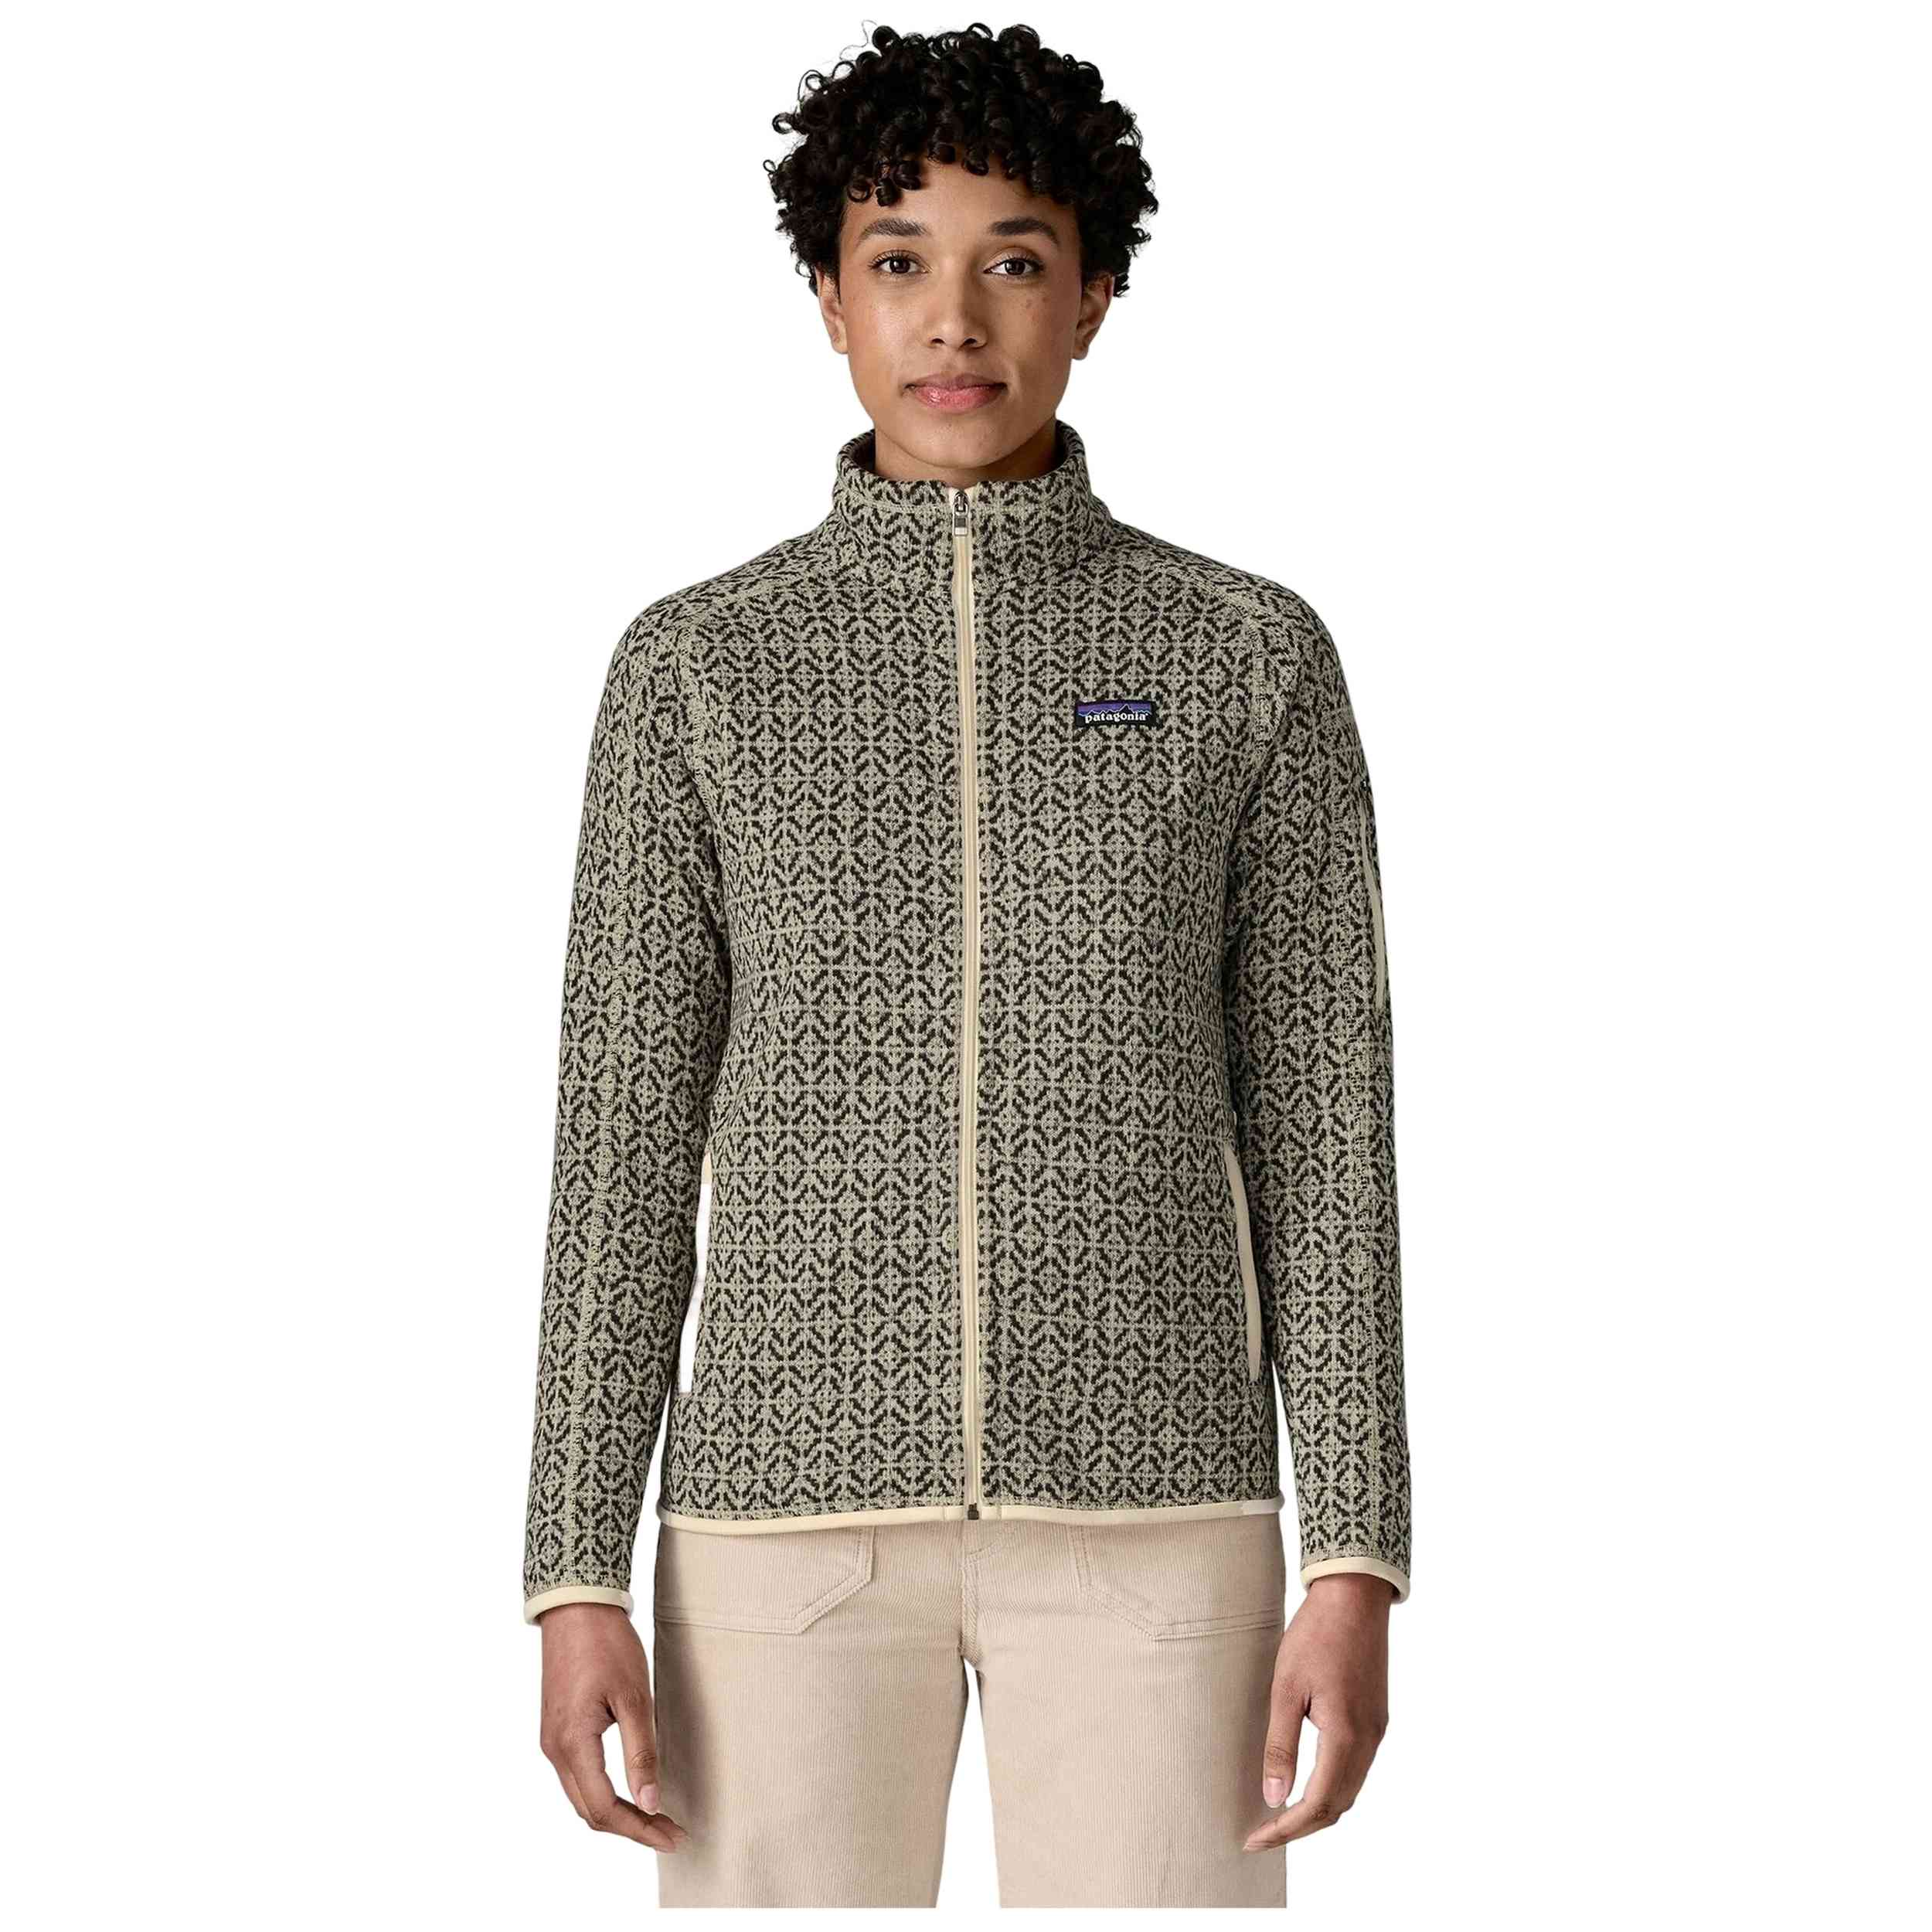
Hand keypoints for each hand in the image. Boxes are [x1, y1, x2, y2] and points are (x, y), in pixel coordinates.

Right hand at [538, 1602, 689, 1851]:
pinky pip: (578, 1777)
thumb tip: (651, 1802)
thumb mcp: (633, 1697)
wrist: (576, 1606)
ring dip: (617, 1813)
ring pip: (582, 1798)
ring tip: (656, 1817)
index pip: (604, 1809)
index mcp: (572, 1744)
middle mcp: (554, 1750)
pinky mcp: (557, 1730)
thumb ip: (641, 1752)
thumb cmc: (607, 1644)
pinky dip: (603, 1793)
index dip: (640, 1829)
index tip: (674, 1836)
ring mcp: (552, 1741)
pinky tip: (629, 1792)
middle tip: (671, 1832)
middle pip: (590, 1812)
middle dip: (631, 1828)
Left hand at [1244, 1572, 1392, 1849]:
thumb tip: (1274, 1798)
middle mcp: (1369, 1740)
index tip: (1255, 1839)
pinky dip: (1332, 1788)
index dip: (1286, 1829)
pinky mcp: (1376, 1719)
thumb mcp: (1286, 1687)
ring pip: (1350, 1790)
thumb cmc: (1315, 1634)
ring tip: (1280, 1817)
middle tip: (1263, 1835)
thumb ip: (1281, 1745)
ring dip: (1318, 1810)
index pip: (1318, 1804)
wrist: (1354, 1596)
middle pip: (1338, 1806)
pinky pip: (1356, 1770)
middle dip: (1301, 1828)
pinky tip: (1307, 1784)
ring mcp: (1377, 1731)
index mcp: (1346, 1735)